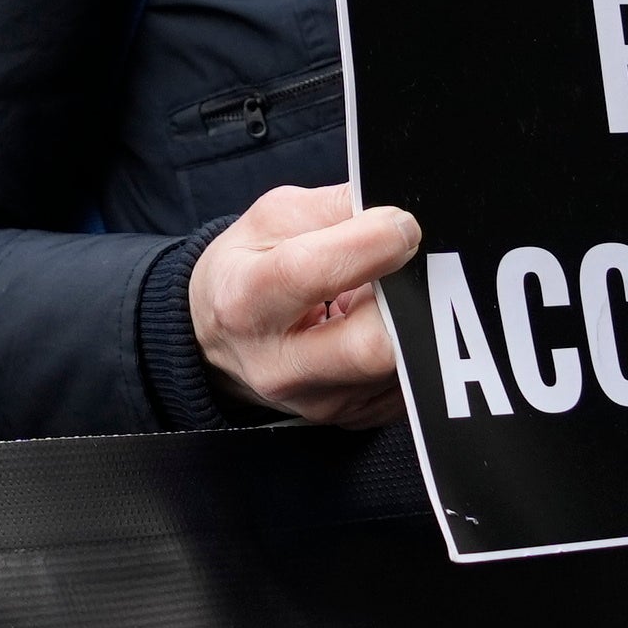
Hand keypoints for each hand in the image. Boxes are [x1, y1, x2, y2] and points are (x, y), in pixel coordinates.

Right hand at [188, 182, 416, 425]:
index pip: (312, 272)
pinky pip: (409, 385)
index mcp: (246, 301)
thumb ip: (335, 208)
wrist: (216, 341)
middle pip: (371, 346)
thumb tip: (398, 209)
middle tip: (409, 268)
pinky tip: (383, 326)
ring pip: (402, 366)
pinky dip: (409, 349)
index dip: (370, 243)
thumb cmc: (247, 270)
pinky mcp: (352, 420)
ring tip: (387, 295)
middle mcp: (279, 365)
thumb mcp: (272, 220)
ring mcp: (319, 402)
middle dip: (406, 300)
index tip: (402, 224)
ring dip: (410, 322)